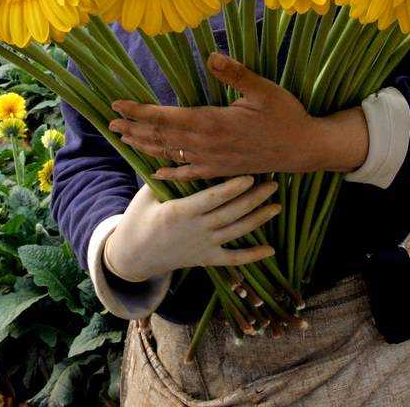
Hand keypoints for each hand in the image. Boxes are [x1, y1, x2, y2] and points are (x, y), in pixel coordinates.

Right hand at [103, 176, 280, 281]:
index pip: (212, 198)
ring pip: (236, 233)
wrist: (133, 256)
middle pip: (231, 213)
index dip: (233, 188)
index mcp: (180, 212)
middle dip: (254, 198)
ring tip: (277, 206)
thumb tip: (181, 151)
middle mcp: (195, 230)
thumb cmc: (139, 219)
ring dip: (258, 220)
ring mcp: (203, 247)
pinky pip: (232, 259)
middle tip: (274, 183)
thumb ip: (165, 176)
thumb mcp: (146, 195)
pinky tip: (271, 250)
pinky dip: (252, 256)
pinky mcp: (206, 259)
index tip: (251, 175)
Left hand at [109, 52, 368, 180]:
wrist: (305, 149)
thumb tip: (212, 56)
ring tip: (124, 139)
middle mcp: (207, 144)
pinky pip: (189, 174)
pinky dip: (170, 173)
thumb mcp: (264, 89)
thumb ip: (236, 73)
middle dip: (134, 128)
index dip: (140, 111)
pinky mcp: (222, 170)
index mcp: (213, 122)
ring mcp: (213, 160)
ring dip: (145, 146)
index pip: (167, 116)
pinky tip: (155, 173)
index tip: (118, 104)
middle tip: (110, 122)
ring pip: (171, 154)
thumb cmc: (286, 115)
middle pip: (162, 137)